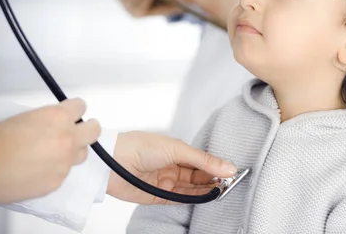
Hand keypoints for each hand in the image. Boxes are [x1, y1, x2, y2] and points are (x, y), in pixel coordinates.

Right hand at [0, 99, 99, 203]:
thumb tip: (57, 123)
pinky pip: (65, 173)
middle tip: (81, 130)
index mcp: (58, 117)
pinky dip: (57, 170)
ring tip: (55, 153)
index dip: (75, 110)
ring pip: (82, 154)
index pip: (81, 107)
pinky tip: (40, 169)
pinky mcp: (57, 182)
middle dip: (88, 129)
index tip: (73, 113)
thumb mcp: (26, 118)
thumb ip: (50, 119)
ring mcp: (64, 162)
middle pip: (94, 130)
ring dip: (73, 151)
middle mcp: (67, 139)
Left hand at [106, 131, 236, 204]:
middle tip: (230, 182)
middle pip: (199, 175)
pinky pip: (181, 199)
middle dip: (214, 178)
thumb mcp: (177, 149)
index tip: (233, 171)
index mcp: (177, 151)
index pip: (203, 160)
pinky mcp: (159, 197)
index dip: (217, 166)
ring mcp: (167, 182)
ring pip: (193, 188)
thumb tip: (229, 166)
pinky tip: (208, 196)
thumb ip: (204, 160)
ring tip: (223, 189)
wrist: (112, 161)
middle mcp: (173, 166)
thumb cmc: (141, 146)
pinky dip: (195, 199)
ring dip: (207, 189)